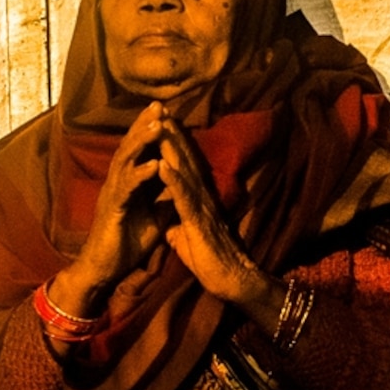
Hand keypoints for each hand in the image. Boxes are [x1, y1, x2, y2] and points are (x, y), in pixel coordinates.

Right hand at [45, 103, 171, 330]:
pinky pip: (126, 189)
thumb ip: (164, 198)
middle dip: (144, 125)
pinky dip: (140, 176)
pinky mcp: (112, 210)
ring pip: (126, 161)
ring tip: (158, 125)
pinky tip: (153, 165)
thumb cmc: (126, 244)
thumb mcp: (153, 216)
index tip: (167, 111)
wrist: (104, 270)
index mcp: (128, 183)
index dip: (151, 130)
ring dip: (142, 143)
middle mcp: (117, 183)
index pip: (139, 150)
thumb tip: (181, 184)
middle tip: (159, 105)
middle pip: (130, 147)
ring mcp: (113, 194)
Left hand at [153, 119, 286, 332]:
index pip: (184, 166)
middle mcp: (201, 196)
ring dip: (171, 148)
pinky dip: (172, 179)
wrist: (229, 281)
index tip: (160, 122)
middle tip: (160, 109)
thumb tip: (169, 226)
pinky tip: (162, 163)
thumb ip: (179, 228)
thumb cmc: (210, 261)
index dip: (173, 144)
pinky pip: (183, 197)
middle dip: (172, 134)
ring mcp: (201, 206)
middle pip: (185, 160)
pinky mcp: (198, 221)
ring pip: (184, 171)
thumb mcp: (187, 240)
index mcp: (197, 200)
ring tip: (160, 125)